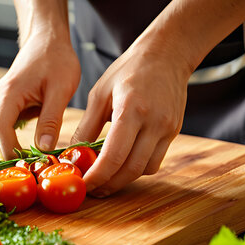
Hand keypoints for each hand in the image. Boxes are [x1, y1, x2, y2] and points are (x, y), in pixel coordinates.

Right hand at [0, 36, 80, 158]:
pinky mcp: (7, 104)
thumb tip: (44, 148)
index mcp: (8, 95)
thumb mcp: (60, 89)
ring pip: (2, 133)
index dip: (11, 153)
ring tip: (38, 163)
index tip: (28, 168)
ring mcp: (0, 102)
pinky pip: (9, 126)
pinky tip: (37, 148)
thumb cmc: (56, 59)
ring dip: (16, 148)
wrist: (48, 39)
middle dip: (13, 155)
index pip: (1, 131)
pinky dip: (19, 139)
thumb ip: (51, 119)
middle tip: (35, 172)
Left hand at [71, 44, 190, 196]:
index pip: (114, 156)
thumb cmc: (129, 70)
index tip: (84, 185)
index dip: (97, 176)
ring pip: (145, 169)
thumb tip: (72, 154)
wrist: (167, 55)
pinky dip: (137, 168)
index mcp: (131, 109)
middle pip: (131, 169)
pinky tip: (123, 164)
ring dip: (124, 179)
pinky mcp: (173, 132)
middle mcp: (153, 122)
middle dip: (109, 184)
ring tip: (105, 179)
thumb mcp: (99, 94)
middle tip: (92, 189)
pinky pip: (155, 161)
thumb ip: (86, 126)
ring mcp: (167, 129)